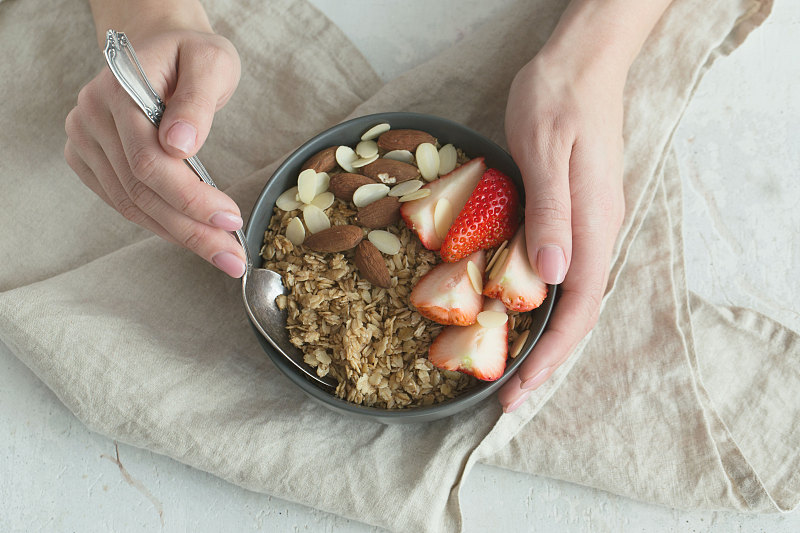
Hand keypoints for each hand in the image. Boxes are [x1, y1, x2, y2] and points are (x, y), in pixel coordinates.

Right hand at [65, 27, 244, 276]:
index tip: (231, 218)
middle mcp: (92, 116)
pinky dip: (159, 224)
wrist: (163, 48)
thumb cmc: (193, 55)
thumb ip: (197, 102)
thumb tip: (179, 145)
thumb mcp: (211, 63)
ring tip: (221, 253)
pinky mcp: (88, 157)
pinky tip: (192, 235)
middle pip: (140, 190)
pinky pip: (122, 202)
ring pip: (130, 204)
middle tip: (233, 257)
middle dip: (192, 230)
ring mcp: (86, 138)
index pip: (149, 161)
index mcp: (119, 90)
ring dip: (179, 235)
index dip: (191, 197)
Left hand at [498, 49, 625, 411]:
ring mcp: (587, 224)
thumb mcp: (546, 151)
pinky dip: (540, 305)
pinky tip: (517, 314)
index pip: (578, 308)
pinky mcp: (573, 214)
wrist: (580, 64)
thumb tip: (553, 277)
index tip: (517, 391)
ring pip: (571, 298)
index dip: (549, 356)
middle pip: (578, 314)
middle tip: (507, 396)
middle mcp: (596, 232)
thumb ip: (551, 212)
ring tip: (510, 369)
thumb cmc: (558, 99)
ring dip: (543, 339)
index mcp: (593, 224)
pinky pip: (561, 273)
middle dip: (545, 361)